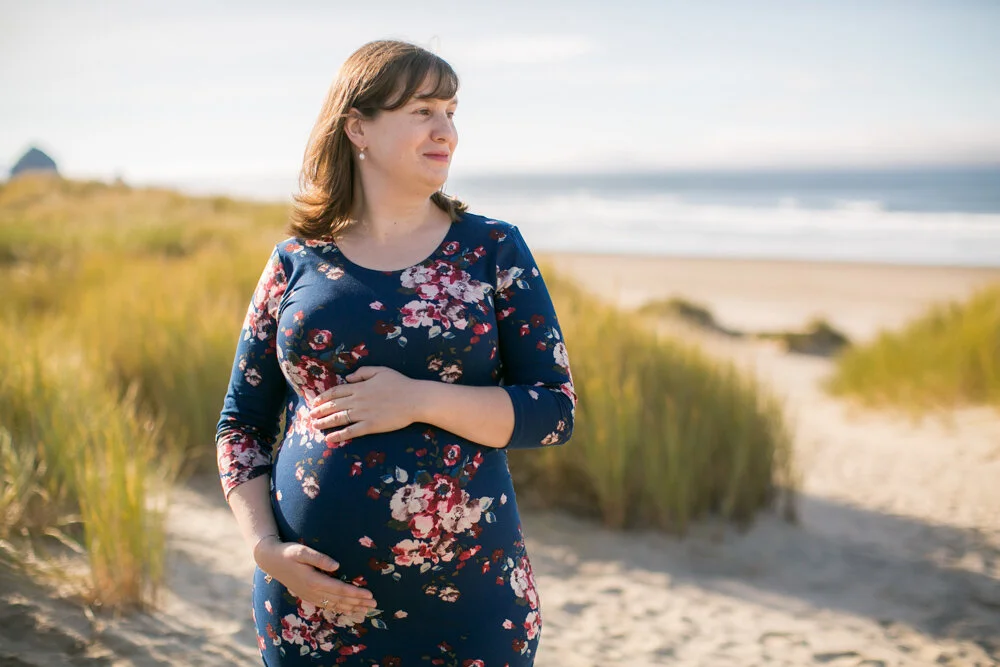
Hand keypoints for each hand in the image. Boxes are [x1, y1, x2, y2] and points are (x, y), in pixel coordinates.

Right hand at [254, 536, 376, 616]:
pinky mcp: (308, 595)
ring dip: (351, 608)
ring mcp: (309, 595)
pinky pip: (327, 606)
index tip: (370, 594)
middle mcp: (312, 591)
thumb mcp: (301, 551)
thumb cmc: (287, 552)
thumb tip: (336, 565)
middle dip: (358, 602)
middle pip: (340, 600)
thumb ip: (318, 557)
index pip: (339, 589)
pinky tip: (348, 610)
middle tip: (375, 604)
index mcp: (313, 581)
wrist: (270, 560)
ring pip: (334, 605)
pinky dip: (340, 609)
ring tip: (366, 610)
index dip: (355, 593)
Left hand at [309, 366, 420, 444]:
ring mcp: (363, 413)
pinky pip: (350, 431)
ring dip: (324, 423)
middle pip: (333, 405)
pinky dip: (338, 435)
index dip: (323, 397)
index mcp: (359, 387)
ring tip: (314, 426)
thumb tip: (347, 378)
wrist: (415, 399)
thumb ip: (362, 373)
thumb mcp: (381, 371)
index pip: (335, 391)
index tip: (314, 402)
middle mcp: (358, 400)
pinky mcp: (370, 426)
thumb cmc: (400, 383)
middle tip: (309, 416)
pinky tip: (330, 439)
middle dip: (319, 411)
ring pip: (338, 418)